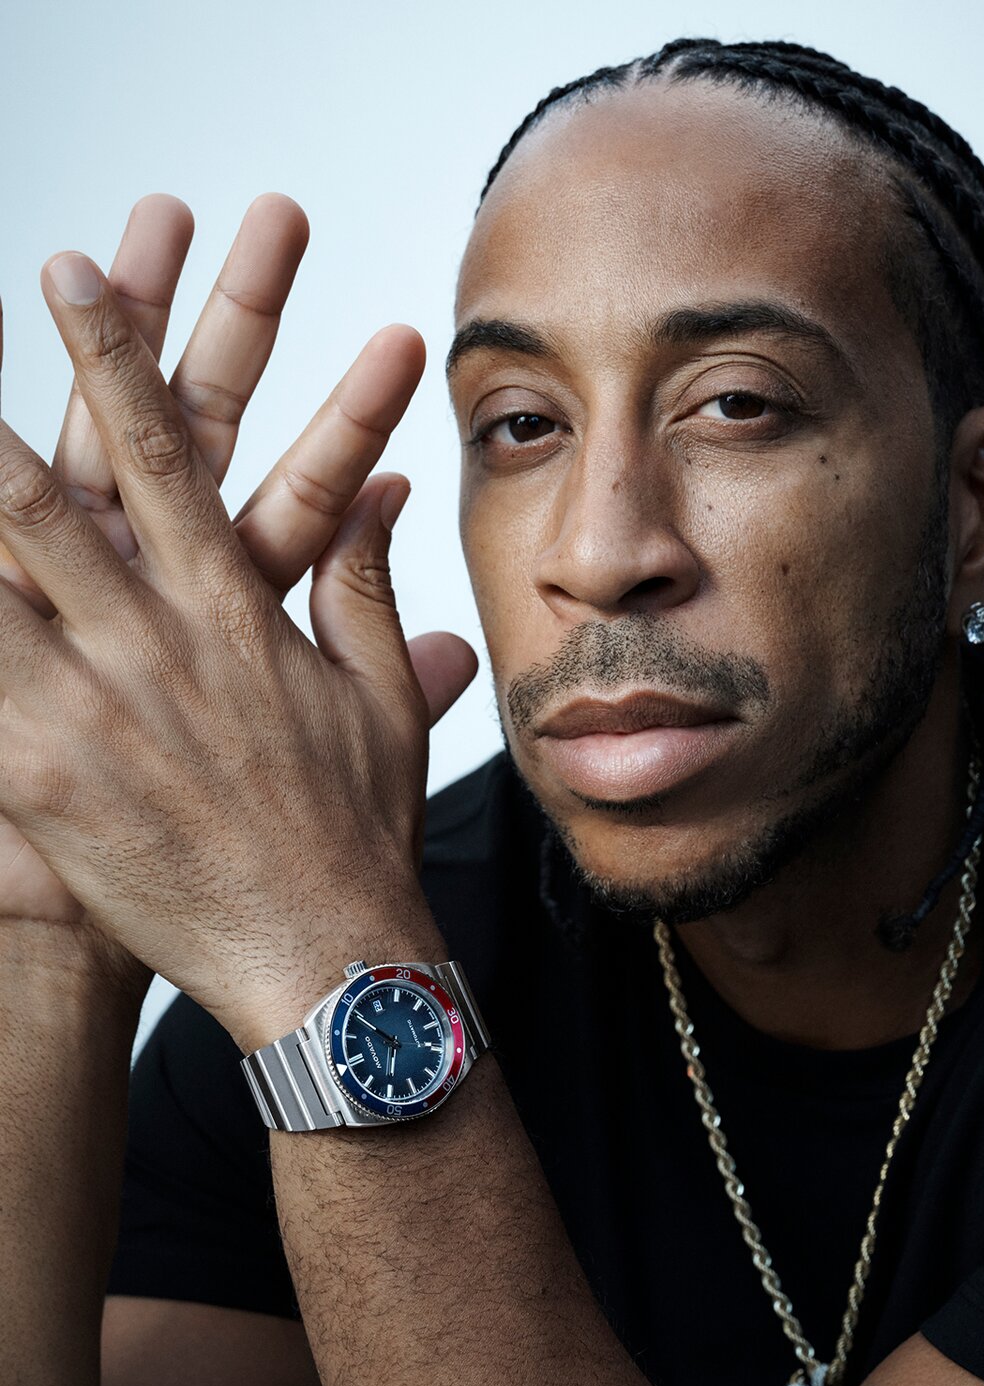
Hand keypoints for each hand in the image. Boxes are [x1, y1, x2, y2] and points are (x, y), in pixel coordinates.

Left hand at [0, 233, 475, 1045]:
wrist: (325, 954)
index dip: (115, 355)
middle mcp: (157, 642)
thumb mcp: (381, 697)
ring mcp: (93, 709)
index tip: (72, 272)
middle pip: (48, 496)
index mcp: (237, 613)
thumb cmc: (357, 830)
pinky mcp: (43, 781)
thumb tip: (380, 493)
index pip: (169, 455)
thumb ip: (368, 586)